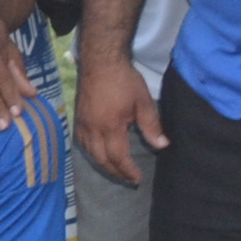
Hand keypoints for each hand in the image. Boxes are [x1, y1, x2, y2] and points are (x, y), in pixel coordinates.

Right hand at [75, 56, 166, 186]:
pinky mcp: (78, 118)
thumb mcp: (143, 101)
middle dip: (115, 172)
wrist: (101, 61)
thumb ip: (152, 126)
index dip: (127, 170)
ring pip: (89, 153)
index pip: (118, 157)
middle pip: (101, 160)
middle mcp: (92, 129)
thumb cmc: (124, 80)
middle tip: (128, 179)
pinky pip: (81, 143)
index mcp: (110, 126)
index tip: (137, 178)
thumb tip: (162, 145)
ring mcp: (82, 124)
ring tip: (116, 170)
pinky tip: (99, 152)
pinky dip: (91, 153)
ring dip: (103, 164)